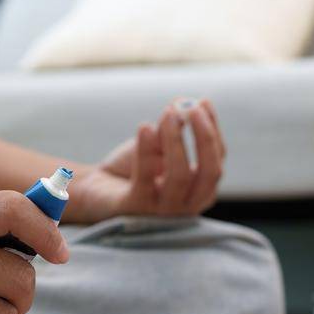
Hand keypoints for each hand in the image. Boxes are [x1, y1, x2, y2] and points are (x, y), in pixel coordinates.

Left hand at [64, 98, 226, 223]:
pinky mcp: (135, 208)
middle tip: (191, 109)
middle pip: (210, 172)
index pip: (217, 159)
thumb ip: (173, 126)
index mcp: (200, 191)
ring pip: (180, 176)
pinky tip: (144, 127)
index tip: (203, 102)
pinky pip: (145, 179)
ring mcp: (162, 211)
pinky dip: (146, 151)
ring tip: (167, 113)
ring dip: (175, 140)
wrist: (97, 191)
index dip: (212, 129)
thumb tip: (183, 103)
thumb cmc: (133, 169)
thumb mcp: (157, 144)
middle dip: (204, 137)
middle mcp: (187, 206)